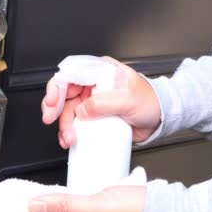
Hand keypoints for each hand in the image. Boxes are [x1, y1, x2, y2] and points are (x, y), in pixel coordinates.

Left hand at [28, 186, 145, 211]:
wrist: (170, 209)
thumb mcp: (95, 207)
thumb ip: (65, 207)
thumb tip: (35, 207)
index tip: (27, 199)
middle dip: (52, 201)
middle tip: (42, 187)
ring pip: (76, 205)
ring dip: (69, 194)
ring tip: (63, 182)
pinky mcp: (111, 209)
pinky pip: (90, 199)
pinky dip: (84, 191)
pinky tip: (84, 182)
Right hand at [41, 56, 160, 147]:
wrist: (160, 118)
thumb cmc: (151, 101)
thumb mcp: (128, 100)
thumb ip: (103, 103)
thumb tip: (83, 110)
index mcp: (99, 71)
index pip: (70, 74)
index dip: (56, 87)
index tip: (51, 102)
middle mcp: (93, 84)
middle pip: (64, 94)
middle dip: (55, 109)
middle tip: (51, 120)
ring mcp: (92, 101)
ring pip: (68, 111)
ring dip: (64, 125)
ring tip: (69, 138)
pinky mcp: (94, 117)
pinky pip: (76, 123)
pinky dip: (70, 132)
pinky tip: (71, 140)